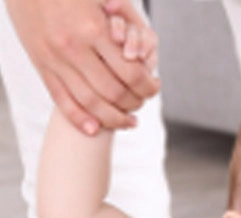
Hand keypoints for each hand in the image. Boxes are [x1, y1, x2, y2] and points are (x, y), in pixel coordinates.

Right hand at [5, 0, 159, 134]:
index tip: (154, 86)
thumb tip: (144, 51)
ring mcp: (55, 59)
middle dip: (134, 103)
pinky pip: (61, 100)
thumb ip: (124, 21)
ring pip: (90, 103)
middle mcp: (73, 47)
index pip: (131, 73)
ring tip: (129, 121)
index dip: (148, 87)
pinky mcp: (41, 65)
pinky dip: (79, 118)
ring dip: (113, 118)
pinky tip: (95, 128)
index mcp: (93, 29)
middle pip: (114, 93)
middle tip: (142, 102)